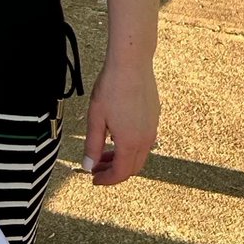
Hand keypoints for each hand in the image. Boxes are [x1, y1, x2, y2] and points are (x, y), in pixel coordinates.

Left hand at [81, 59, 159, 185]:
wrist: (131, 63)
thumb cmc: (112, 87)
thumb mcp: (96, 118)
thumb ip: (92, 145)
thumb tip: (88, 165)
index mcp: (130, 143)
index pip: (120, 173)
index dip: (106, 180)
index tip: (94, 179)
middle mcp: (146, 139)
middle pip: (132, 168)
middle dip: (113, 171)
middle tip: (96, 167)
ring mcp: (153, 128)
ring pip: (139, 155)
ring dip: (122, 158)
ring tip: (103, 152)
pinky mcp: (154, 117)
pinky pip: (144, 141)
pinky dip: (130, 146)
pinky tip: (116, 135)